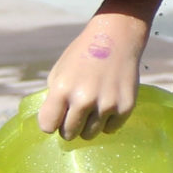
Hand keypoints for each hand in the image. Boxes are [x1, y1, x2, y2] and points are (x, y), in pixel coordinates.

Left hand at [37, 13, 146, 139]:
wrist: (116, 37)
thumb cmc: (83, 54)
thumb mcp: (60, 71)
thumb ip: (54, 98)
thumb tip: (53, 123)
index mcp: (63, 89)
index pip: (47, 126)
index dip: (51, 122)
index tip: (57, 115)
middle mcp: (84, 99)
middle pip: (69, 134)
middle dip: (70, 125)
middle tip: (76, 111)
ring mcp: (107, 104)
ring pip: (89, 135)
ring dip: (88, 125)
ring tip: (93, 107)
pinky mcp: (125, 107)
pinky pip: (110, 129)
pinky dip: (108, 121)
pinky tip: (108, 103)